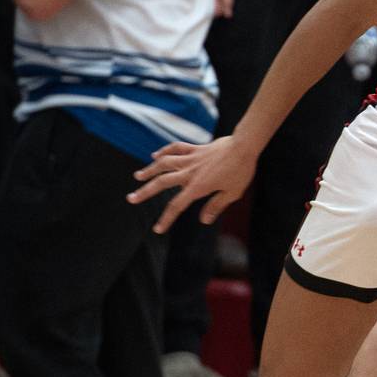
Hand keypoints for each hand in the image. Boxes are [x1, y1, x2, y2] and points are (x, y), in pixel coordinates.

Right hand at [128, 136, 258, 233]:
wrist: (244, 146)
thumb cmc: (241, 170)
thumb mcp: (232, 193)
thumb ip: (216, 206)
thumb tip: (204, 221)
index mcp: (198, 186)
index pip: (177, 205)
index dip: (166, 219)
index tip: (158, 229)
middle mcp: (190, 172)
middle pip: (162, 183)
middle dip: (145, 192)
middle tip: (131, 199)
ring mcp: (191, 158)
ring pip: (164, 163)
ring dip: (149, 170)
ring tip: (137, 177)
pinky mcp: (195, 148)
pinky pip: (175, 148)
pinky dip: (164, 151)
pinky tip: (155, 155)